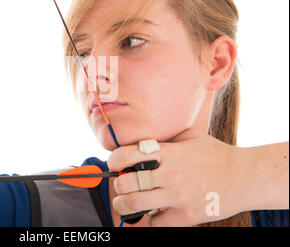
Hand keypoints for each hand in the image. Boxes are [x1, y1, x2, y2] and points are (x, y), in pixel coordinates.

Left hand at [108, 128, 245, 225]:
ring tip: (125, 202)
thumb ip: (166, 139)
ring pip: (135, 203)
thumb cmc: (216, 154)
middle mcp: (169, 174)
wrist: (245, 176)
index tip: (115, 164)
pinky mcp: (186, 215)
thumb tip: (141, 141)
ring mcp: (177, 196)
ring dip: (124, 204)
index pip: (127, 154)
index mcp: (168, 152)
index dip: (114, 160)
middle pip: (127, 182)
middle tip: (121, 184)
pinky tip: (155, 212)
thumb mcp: (189, 137)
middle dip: (118, 184)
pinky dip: (151, 219)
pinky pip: (156, 222)